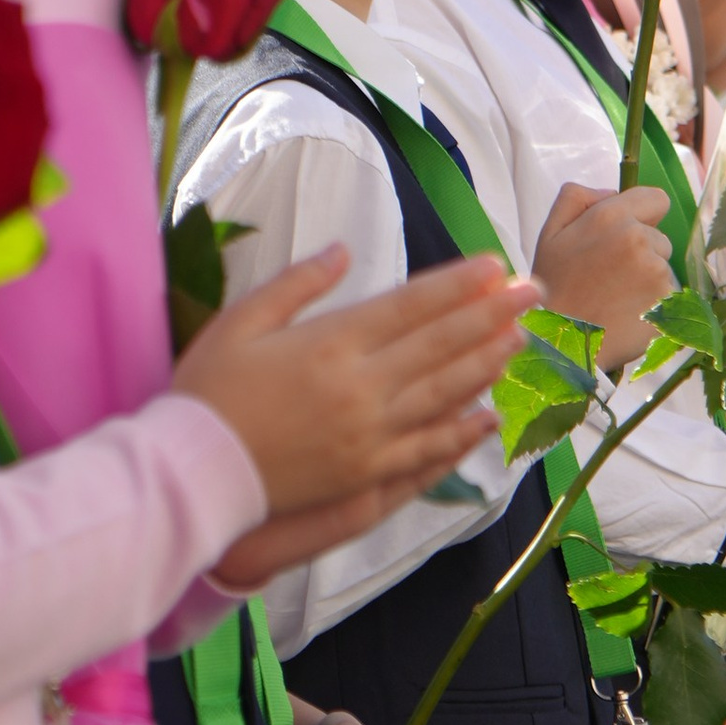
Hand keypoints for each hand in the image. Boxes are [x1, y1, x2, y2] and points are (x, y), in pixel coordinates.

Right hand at [178, 250, 530, 541]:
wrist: (191, 473)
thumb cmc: (207, 392)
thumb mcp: (241, 321)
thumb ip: (297, 284)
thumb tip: (343, 250)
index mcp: (332, 341)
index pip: (412, 305)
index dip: (459, 284)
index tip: (496, 265)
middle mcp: (361, 385)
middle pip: (441, 343)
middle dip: (492, 313)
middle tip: (534, 291)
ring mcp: (369, 433)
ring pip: (444, 392)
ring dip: (488, 363)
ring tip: (522, 338)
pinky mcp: (366, 473)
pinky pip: (427, 449)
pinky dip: (461, 430)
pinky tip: (487, 414)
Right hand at [532, 181, 673, 369]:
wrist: (561, 343)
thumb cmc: (554, 287)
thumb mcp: (550, 232)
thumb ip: (577, 197)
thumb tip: (613, 190)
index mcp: (613, 216)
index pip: (656, 198)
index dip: (642, 215)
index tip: (623, 235)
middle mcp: (641, 240)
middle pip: (659, 237)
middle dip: (641, 251)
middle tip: (608, 274)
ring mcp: (657, 273)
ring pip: (662, 268)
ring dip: (646, 279)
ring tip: (614, 297)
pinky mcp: (668, 303)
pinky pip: (667, 296)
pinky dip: (652, 304)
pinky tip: (626, 313)